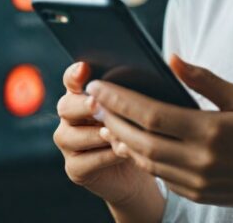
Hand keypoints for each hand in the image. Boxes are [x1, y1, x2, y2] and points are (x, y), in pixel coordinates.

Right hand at [53, 62, 152, 207]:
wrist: (141, 167)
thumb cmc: (142, 128)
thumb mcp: (143, 107)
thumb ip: (142, 87)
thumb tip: (166, 63)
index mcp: (85, 94)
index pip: (72, 79)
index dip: (74, 74)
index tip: (83, 68)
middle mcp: (71, 116)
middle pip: (65, 106)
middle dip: (82, 105)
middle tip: (96, 103)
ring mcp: (69, 143)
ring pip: (70, 135)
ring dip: (96, 134)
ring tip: (117, 132)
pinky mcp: (75, 168)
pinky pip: (83, 161)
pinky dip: (105, 156)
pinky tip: (123, 151)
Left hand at [87, 54, 232, 219]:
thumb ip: (204, 79)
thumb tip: (172, 58)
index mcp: (210, 131)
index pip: (152, 114)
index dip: (120, 99)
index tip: (99, 84)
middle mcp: (198, 159)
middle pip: (139, 139)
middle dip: (111, 117)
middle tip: (92, 99)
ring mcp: (193, 181)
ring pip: (144, 160)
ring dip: (120, 138)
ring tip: (105, 118)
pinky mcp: (192, 194)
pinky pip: (157, 173)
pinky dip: (139, 156)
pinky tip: (130, 140)